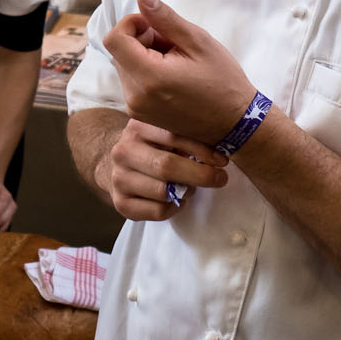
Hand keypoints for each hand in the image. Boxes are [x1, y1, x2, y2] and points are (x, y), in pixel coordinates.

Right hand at [96, 118, 228, 221]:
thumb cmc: (154, 147)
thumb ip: (187, 136)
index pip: (173, 136)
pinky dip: (174, 208)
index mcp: (137, 128)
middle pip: (166, 166)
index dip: (202, 150)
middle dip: (200, 175)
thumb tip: (220, 150)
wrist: (119, 163)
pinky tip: (175, 199)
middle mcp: (123, 152)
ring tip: (190, 187)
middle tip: (219, 178)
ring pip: (162, 192)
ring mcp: (119, 178)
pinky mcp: (120, 202)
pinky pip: (157, 211)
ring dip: (186, 192)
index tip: (222, 160)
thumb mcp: (166, 132)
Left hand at [106, 0, 257, 144]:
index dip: (131, 24)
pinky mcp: (139, 114)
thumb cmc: (223, 81)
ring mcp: (135, 108)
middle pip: (119, 51)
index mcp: (149, 77)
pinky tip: (171, 74)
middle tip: (173, 44)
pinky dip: (146, 71)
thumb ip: (165, 18)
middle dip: (141, 39)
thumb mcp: (198, 42)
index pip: (114, 39)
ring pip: (125, 65)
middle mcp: (135, 96)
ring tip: (175, 60)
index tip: (154, 25)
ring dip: (144, 55)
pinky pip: (131, 82)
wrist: (234, 123)